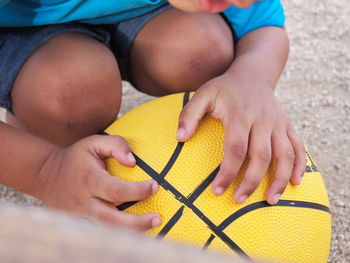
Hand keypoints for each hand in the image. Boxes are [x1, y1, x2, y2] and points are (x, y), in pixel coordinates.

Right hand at [37, 135, 160, 229]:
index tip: (154, 186)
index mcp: (90, 181)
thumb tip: (133, 161)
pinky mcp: (80, 223)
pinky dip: (119, 232)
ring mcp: (81, 216)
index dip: (137, 191)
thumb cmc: (76, 157)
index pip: (116, 191)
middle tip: (158, 218)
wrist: (46, 175)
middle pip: (112, 219)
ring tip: (152, 226)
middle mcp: (85, 202)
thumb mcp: (93, 143)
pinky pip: (102, 230)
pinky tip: (136, 229)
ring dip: (131, 231)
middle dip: (137, 223)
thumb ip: (115, 145)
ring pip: (107, 230)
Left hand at [177, 74, 305, 204]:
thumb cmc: (224, 88)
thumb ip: (189, 114)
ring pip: (284, 155)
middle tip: (238, 200)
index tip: (217, 190)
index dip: (228, 172)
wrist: (253, 74)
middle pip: (261, 157)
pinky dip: (300, 166)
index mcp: (240, 114)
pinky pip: (298, 147)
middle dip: (251, 182)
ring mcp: (278, 123)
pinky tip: (295, 183)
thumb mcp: (203, 94)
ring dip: (279, 180)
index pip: (235, 149)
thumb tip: (180, 138)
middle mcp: (263, 120)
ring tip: (270, 200)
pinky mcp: (288, 125)